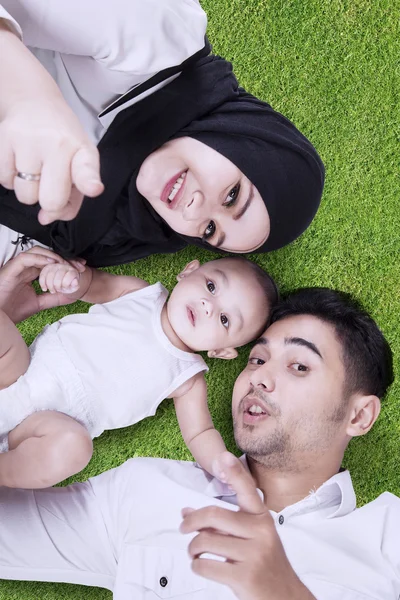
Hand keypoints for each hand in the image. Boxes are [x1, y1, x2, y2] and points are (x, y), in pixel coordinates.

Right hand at [0, 98, 103, 223]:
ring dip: (28, 190)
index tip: (93, 188)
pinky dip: (10, 179)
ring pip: (25, 196)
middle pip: (50, 200)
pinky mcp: (3, 139)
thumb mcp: (78, 163)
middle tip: (49, 183)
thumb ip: (73, 197)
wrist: (34, 101)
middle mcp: (56, 144)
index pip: (86, 170)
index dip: (88, 183)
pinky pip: (4, 181)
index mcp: (82, 151)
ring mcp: (28, 141)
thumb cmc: (61, 138)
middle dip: (49, 202)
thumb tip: (46, 218)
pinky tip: (19, 162)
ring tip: (34, 168)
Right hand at [0, 247, 84, 322]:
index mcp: (31, 274)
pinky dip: (40, 258)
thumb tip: (72, 295)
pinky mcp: (11, 269)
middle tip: (78, 265)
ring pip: (37, 252)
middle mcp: (25, 268)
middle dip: (64, 258)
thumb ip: (54, 298)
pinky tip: (51, 263)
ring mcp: (18, 267)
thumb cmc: (12, 310)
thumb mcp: (39, 303)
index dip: (66, 263)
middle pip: (47, 256)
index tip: (80, 267)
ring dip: (54, 256)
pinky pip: (26, 258)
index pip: (51, 262)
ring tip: (66, 264)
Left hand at [181, 452, 314, 599]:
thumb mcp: (249, 539)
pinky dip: (197, 566)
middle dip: (191, 521)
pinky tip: (202, 566)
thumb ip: (220, 524)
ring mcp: (254, 554)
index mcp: (261, 518)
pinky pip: (206, 566)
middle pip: (213, 515)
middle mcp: (260, 531)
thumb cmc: (264, 564)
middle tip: (183, 528)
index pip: (247, 489)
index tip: (223, 456)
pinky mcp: (246, 576)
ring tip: (195, 553)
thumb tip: (186, 512)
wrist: (285, 597)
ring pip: (205, 541)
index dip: (234, 472)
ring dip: (192, 549)